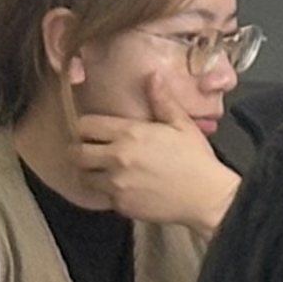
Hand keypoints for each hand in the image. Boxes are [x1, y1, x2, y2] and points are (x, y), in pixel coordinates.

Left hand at [70, 67, 239, 232]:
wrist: (206, 197)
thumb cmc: (196, 159)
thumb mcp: (182, 125)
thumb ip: (162, 100)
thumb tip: (153, 76)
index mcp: (130, 134)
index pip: (86, 126)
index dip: (86, 127)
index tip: (94, 130)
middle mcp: (116, 158)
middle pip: (76, 153)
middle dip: (80, 150)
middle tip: (91, 151)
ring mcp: (116, 184)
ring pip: (83, 177)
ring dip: (90, 173)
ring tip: (102, 170)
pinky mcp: (120, 205)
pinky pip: (100, 197)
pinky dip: (106, 192)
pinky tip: (122, 187)